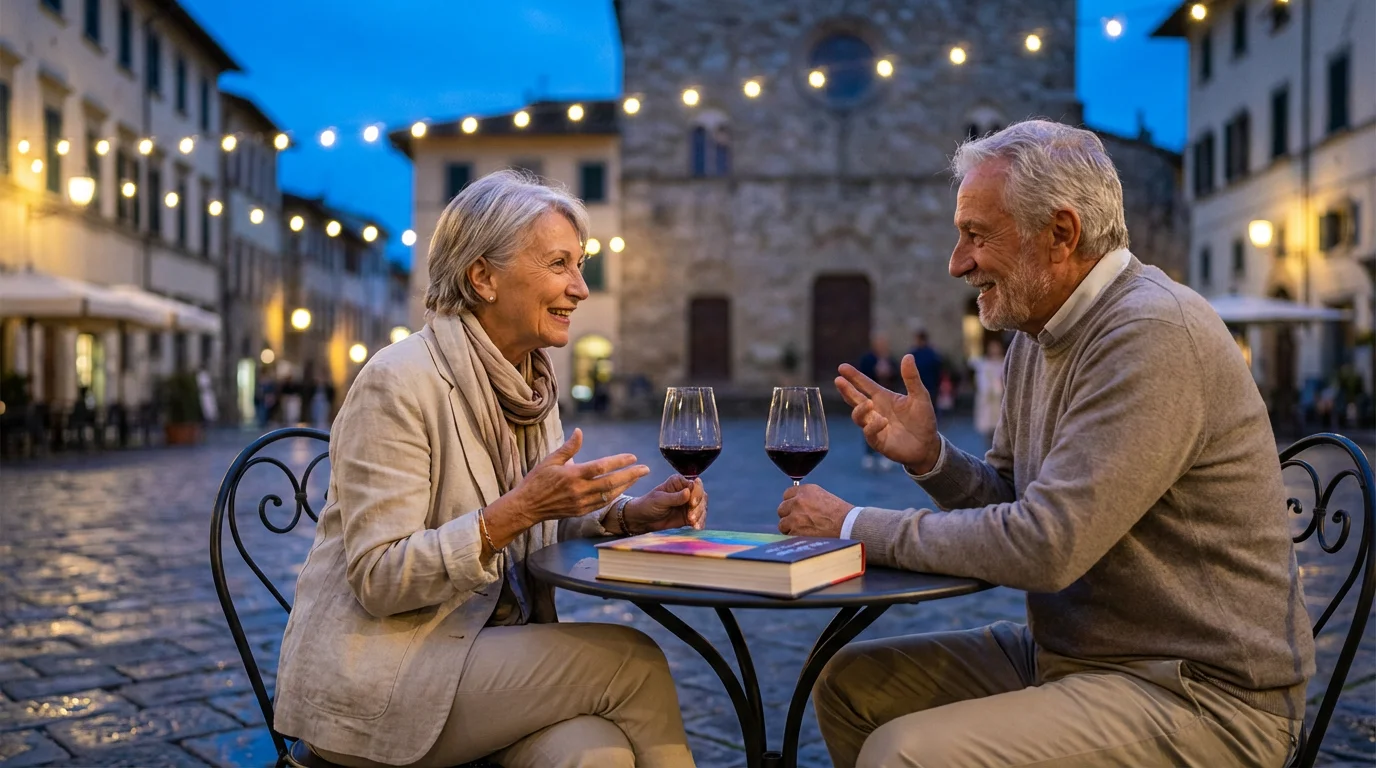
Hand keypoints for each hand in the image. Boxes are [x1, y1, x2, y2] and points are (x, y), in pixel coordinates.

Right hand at [513, 429, 648, 523]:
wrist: (526, 506)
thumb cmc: (536, 480)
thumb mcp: (550, 460)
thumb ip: (569, 447)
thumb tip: (580, 432)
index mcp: (572, 475)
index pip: (601, 467)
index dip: (619, 461)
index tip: (632, 457)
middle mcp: (579, 490)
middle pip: (611, 482)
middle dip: (631, 475)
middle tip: (646, 469)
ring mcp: (581, 503)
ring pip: (610, 495)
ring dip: (626, 485)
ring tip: (637, 477)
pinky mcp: (580, 512)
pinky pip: (602, 504)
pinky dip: (614, 496)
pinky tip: (622, 489)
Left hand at [623, 475, 707, 532]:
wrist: (642, 519)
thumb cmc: (648, 504)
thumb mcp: (660, 500)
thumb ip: (674, 497)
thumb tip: (688, 492)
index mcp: (679, 482)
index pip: (694, 485)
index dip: (696, 493)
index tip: (692, 503)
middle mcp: (687, 491)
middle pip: (702, 496)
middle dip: (698, 507)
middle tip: (691, 517)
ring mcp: (689, 504)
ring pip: (702, 508)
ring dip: (700, 516)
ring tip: (693, 524)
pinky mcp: (689, 516)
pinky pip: (699, 519)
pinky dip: (700, 523)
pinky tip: (696, 527)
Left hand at [776, 484, 850, 537]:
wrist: (847, 525)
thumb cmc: (839, 513)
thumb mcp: (822, 496)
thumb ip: (806, 498)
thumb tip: (795, 503)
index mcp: (805, 491)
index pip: (787, 494)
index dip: (791, 502)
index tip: (794, 508)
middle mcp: (798, 501)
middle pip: (782, 509)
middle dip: (788, 515)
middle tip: (797, 521)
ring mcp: (795, 517)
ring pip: (782, 524)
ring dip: (790, 527)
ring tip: (802, 531)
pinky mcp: (796, 531)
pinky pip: (788, 535)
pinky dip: (794, 537)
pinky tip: (804, 537)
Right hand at [836, 354, 939, 472]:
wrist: (928, 446)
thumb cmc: (923, 420)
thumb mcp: (920, 396)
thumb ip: (912, 378)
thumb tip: (908, 356)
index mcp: (884, 398)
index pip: (865, 385)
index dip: (854, 376)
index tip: (842, 367)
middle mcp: (876, 411)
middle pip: (855, 399)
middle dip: (846, 390)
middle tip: (838, 380)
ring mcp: (874, 426)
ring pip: (858, 416)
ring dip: (860, 409)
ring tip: (869, 403)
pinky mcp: (877, 441)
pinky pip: (869, 433)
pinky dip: (873, 426)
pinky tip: (883, 421)